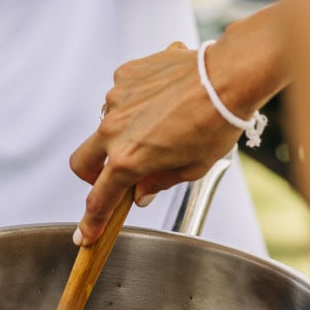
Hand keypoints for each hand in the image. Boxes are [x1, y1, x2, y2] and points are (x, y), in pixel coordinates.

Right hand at [69, 41, 242, 245]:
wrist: (226, 77)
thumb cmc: (215, 124)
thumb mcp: (192, 168)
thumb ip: (158, 182)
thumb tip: (141, 190)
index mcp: (128, 158)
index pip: (100, 197)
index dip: (92, 221)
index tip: (85, 234)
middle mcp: (114, 127)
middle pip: (83, 160)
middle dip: (91, 174)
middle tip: (115, 175)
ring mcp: (117, 97)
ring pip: (108, 123)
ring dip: (124, 131)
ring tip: (162, 124)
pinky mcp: (126, 74)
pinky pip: (122, 95)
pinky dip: (136, 102)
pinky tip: (164, 99)